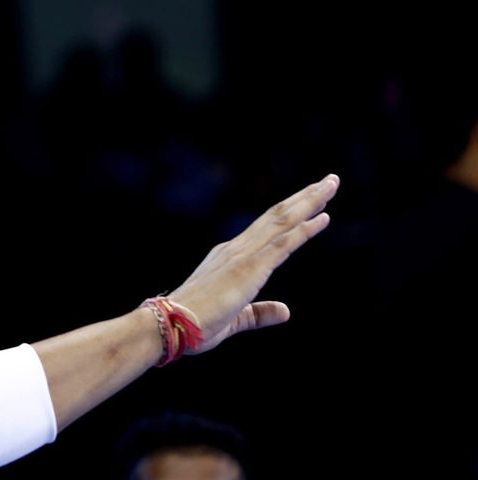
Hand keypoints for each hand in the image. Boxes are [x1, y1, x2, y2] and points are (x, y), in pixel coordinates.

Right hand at [167, 174, 339, 353]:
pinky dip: (304, 230)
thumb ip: (260, 313)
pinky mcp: (250, 268)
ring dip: (309, 202)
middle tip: (330, 179)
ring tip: (331, 184)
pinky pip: (283, 244)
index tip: (311, 198)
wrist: (172, 325)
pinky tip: (324, 217)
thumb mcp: (236, 319)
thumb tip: (285, 311)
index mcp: (229, 258)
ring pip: (282, 221)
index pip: (266, 228)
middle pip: (278, 216)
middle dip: (306, 197)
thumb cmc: (195, 324)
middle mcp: (236, 249)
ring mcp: (243, 256)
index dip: (291, 212)